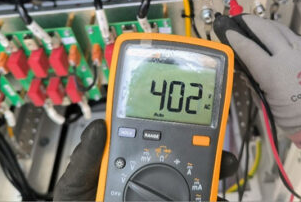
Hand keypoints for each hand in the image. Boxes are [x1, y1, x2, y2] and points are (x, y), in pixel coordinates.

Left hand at [54, 120, 237, 200]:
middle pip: (183, 153)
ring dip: (214, 168)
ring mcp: (164, 192)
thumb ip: (86, 158)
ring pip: (194, 177)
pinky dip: (211, 197)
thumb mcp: (76, 184)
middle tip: (216, 143)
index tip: (186, 109)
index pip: (151, 134)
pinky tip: (216, 196)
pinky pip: (197, 198)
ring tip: (224, 166)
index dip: (171, 119)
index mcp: (128, 159)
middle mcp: (149, 173)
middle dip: (205, 145)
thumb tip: (99, 126)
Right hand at [214, 14, 300, 133]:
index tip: (227, 31)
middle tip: (242, 19)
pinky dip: (287, 37)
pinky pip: (298, 38)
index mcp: (273, 72)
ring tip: (260, 26)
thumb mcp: (267, 102)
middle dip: (251, 22)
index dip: (235, 38)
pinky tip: (282, 42)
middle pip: (265, 30)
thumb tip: (247, 65)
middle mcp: (289, 56)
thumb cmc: (295, 118)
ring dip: (269, 26)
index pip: (248, 48)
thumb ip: (256, 81)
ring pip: (283, 30)